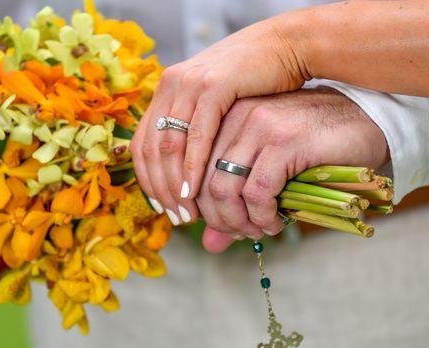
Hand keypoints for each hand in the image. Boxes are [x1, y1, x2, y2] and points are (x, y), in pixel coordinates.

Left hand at [131, 16, 308, 223]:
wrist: (285, 47)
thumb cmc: (255, 87)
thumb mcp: (220, 114)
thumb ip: (202, 149)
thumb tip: (191, 187)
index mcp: (167, 91)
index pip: (142, 143)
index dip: (147, 180)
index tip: (161, 208)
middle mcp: (172, 85)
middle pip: (152, 148)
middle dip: (161, 190)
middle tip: (177, 218)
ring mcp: (191, 83)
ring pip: (170, 144)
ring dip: (175, 184)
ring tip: (188, 212)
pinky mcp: (215, 85)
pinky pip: (198, 134)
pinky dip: (194, 166)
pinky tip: (197, 189)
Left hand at [197, 88, 389, 252]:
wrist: (370, 121)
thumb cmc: (317, 147)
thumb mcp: (270, 174)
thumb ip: (236, 207)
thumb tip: (209, 245)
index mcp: (228, 117)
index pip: (193, 171)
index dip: (203, 208)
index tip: (225, 227)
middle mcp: (238, 116)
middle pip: (204, 182)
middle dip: (219, 220)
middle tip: (241, 234)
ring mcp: (261, 125)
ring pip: (226, 188)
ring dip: (239, 222)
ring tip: (259, 230)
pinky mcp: (287, 141)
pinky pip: (259, 192)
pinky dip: (262, 217)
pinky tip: (276, 223)